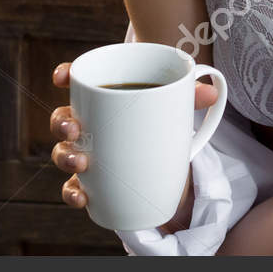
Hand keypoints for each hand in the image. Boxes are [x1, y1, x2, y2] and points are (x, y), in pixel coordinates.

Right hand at [50, 60, 217, 233]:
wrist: (164, 151)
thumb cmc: (162, 115)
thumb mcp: (176, 104)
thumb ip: (190, 96)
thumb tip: (210, 92)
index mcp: (104, 94)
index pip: (77, 79)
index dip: (64, 74)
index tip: (63, 76)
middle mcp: (88, 121)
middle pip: (64, 117)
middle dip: (61, 123)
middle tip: (75, 128)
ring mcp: (87, 150)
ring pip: (64, 151)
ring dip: (66, 157)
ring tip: (82, 162)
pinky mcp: (92, 178)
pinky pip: (74, 186)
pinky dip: (74, 193)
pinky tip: (83, 197)